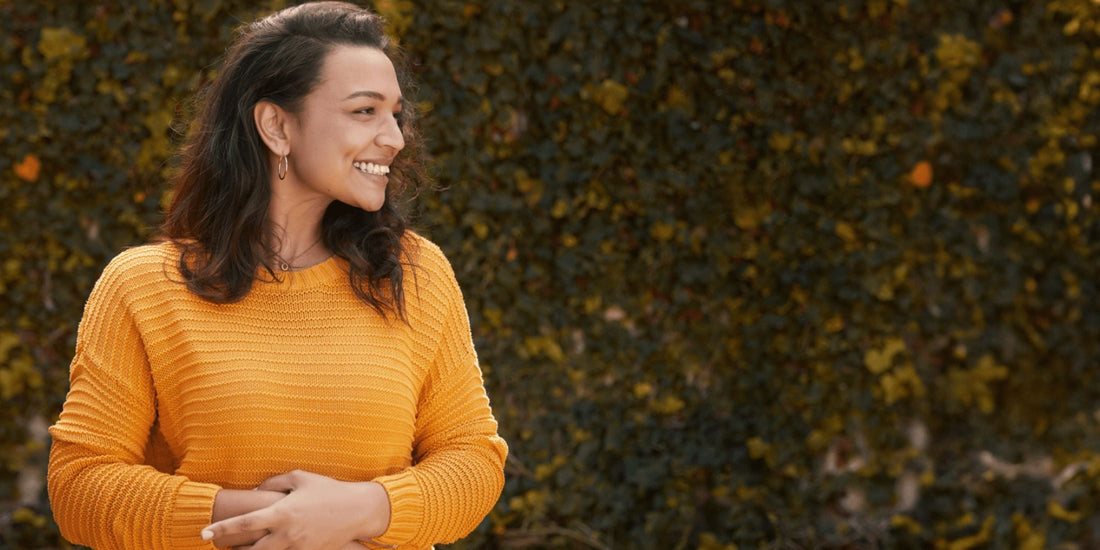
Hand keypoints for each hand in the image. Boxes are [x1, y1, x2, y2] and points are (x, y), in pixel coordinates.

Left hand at [201, 470, 389, 549]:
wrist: (359, 511)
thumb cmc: (329, 490)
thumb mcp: (300, 477)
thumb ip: (273, 484)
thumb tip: (254, 491)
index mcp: (281, 513)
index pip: (243, 524)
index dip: (221, 530)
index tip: (203, 534)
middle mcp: (286, 534)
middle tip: (221, 547)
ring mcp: (298, 548)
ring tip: (242, 549)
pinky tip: (270, 548)